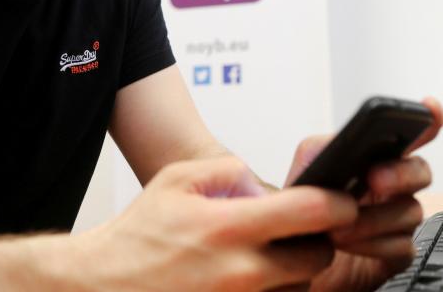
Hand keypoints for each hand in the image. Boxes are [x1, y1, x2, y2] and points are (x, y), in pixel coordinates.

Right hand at [77, 156, 357, 290]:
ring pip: (303, 288)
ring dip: (296, 268)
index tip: (341, 198)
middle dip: (317, 239)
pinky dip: (276, 288)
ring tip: (263, 252)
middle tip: (297, 227)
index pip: (308, 213)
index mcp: (228, 228)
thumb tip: (260, 185)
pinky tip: (251, 274)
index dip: (336, 202)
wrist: (109, 284)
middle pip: (318, 258)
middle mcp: (242, 273)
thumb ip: (225, 170)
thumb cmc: (141, 234)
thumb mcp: (177, 179)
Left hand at [292, 97, 441, 291]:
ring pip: (409, 212)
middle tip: (374, 179)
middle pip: (420, 171)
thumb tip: (335, 144)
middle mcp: (393, 183)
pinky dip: (372, 244)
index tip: (430, 107)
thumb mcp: (306, 166)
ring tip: (338, 224)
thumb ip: (320, 148)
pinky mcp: (397, 251)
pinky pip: (401, 246)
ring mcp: (398, 216)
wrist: (296, 245)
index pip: (411, 135)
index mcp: (375, 156)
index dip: (427, 120)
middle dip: (400, 173)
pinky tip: (347, 241)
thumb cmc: (306, 202)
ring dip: (372, 218)